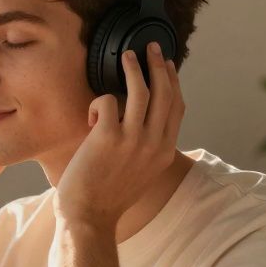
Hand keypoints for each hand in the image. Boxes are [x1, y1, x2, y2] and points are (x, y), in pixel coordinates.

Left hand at [54, 42, 183, 230]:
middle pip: (164, 93)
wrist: (89, 218)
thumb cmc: (108, 197)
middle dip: (159, 65)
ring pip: (140, 91)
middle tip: (151, 48)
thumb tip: (144, 123)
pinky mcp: (108, 137)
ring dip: (134, 68)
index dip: (173, 82)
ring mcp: (133, 139)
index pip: (176, 108)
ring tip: (126, 55)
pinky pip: (108, 101)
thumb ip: (148, 149)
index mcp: (165, 152)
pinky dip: (98, 103)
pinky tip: (90, 116)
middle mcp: (155, 144)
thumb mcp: (141, 174)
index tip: (167, 65)